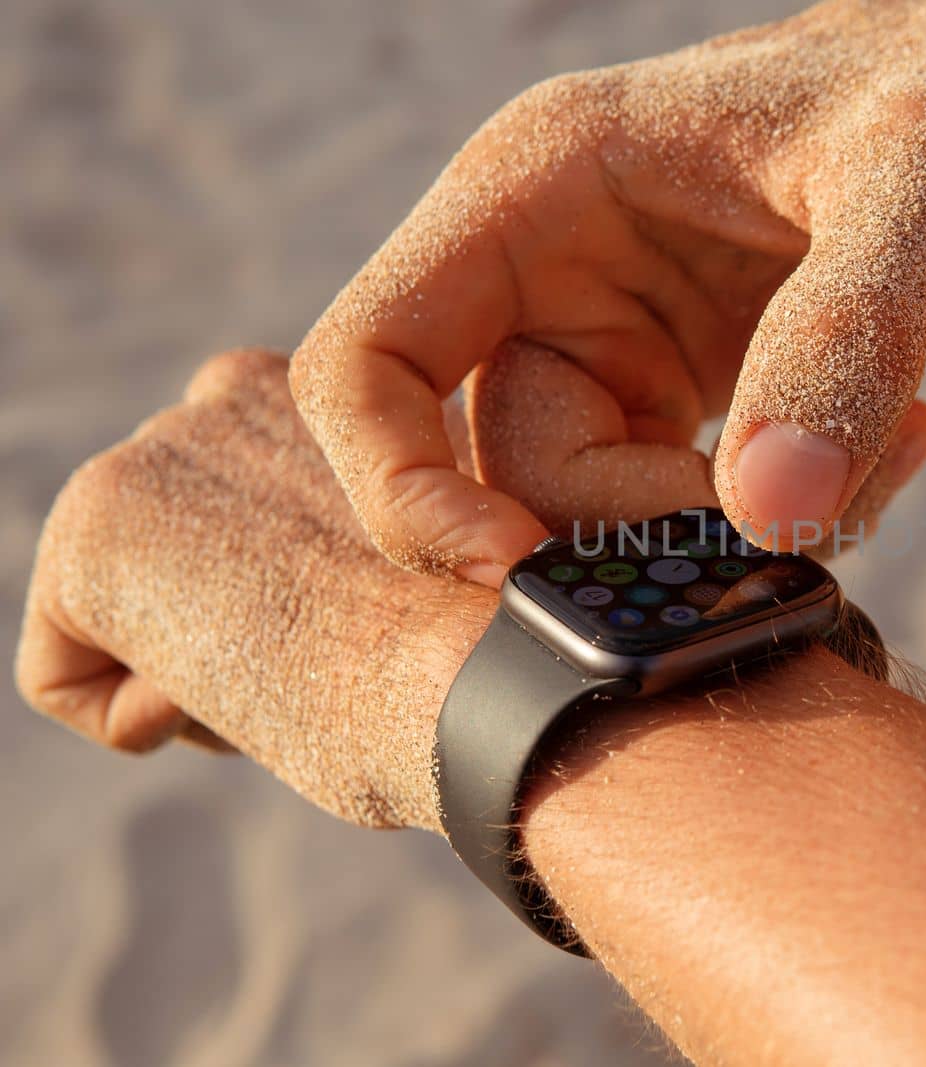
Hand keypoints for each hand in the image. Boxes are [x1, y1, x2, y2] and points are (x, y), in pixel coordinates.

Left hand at [14, 350, 494, 830]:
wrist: (496, 661)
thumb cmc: (500, 635)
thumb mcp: (444, 552)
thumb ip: (378, 523)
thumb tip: (343, 571)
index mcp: (321, 387)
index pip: (251, 509)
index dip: (300, 594)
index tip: (371, 628)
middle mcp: (225, 394)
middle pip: (183, 557)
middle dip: (237, 625)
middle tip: (336, 664)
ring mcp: (154, 456)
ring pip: (130, 612)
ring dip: (201, 672)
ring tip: (301, 680)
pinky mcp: (95, 536)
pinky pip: (68, 676)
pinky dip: (139, 723)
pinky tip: (244, 704)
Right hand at [290, 0, 925, 575]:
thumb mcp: (917, 183)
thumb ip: (847, 332)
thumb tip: (771, 517)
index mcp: (534, 192)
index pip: (368, 358)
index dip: (401, 489)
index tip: (517, 572)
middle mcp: (545, 273)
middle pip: (503, 473)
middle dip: (645, 528)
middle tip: (813, 502)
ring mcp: (605, 341)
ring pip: (596, 512)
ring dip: (730, 532)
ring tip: (892, 450)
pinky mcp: (670, 391)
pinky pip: (677, 509)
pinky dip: (776, 521)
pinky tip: (892, 450)